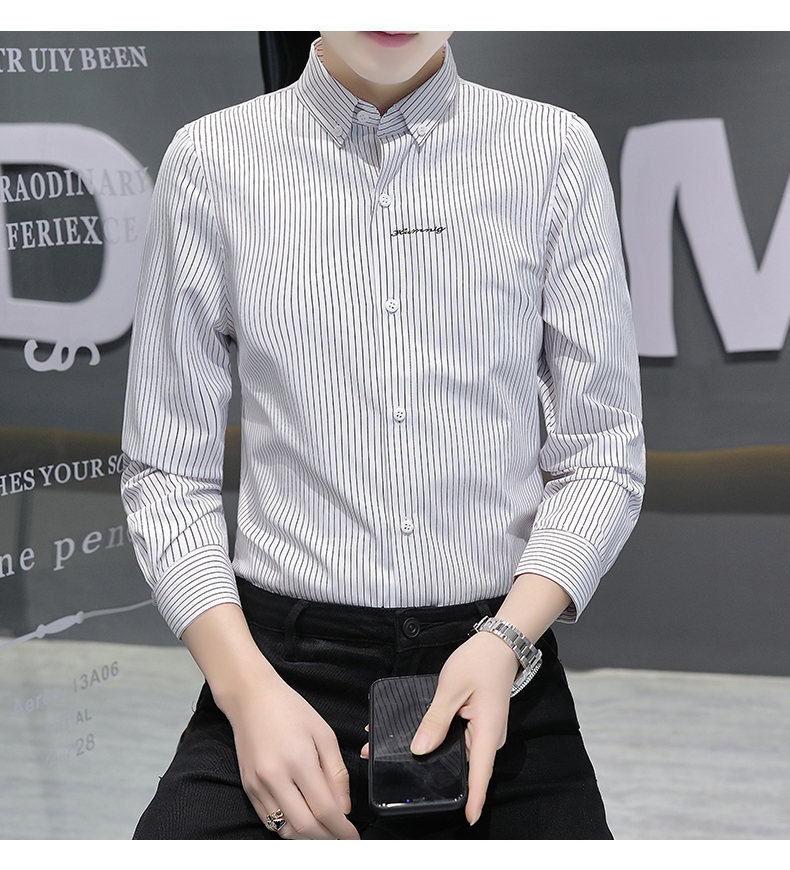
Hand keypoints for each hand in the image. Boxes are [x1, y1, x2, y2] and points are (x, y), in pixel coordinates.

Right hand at [222, 667, 359, 839]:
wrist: (252, 698)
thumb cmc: (290, 710)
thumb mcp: (323, 733)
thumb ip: (337, 771)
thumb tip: (344, 806)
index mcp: (299, 760)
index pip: (325, 809)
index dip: (342, 829)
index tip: (353, 837)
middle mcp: (275, 777)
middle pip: (305, 827)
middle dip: (327, 839)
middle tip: (342, 839)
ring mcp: (258, 785)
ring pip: (285, 829)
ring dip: (308, 838)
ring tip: (326, 833)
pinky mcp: (248, 788)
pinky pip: (269, 820)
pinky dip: (288, 828)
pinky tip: (303, 823)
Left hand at [359, 631, 519, 825]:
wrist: (497, 646)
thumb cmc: (478, 662)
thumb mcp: (451, 688)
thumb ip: (435, 720)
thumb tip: (419, 749)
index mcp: (487, 731)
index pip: (480, 773)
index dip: (473, 798)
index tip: (467, 819)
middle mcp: (487, 738)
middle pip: (461, 767)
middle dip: (431, 772)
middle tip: (389, 768)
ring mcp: (482, 734)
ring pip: (456, 754)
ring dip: (430, 755)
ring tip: (388, 749)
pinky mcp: (475, 728)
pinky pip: (455, 741)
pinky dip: (436, 739)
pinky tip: (414, 736)